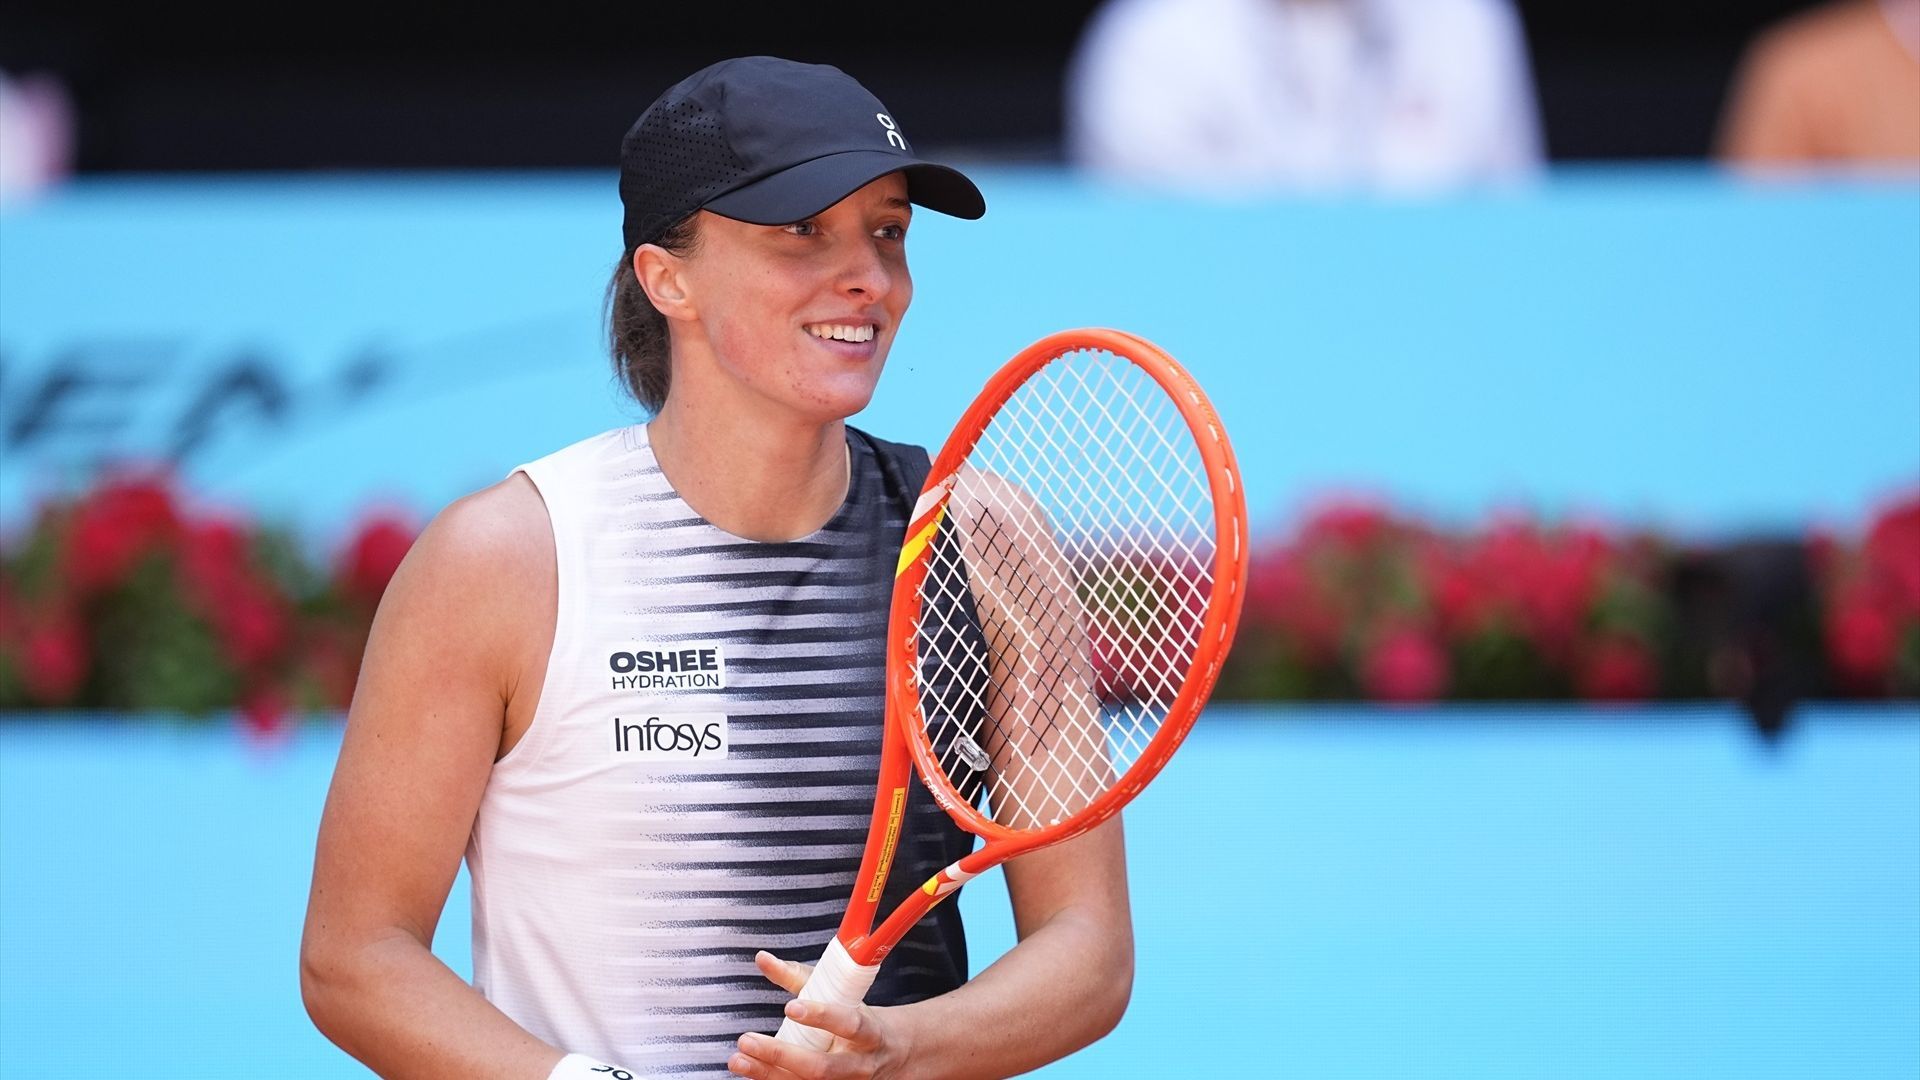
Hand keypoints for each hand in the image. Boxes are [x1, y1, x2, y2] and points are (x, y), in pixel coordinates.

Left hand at [727, 951, 914, 1079]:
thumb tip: (762, 959)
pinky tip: (752, 1071)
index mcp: (869, 1033)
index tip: (791, 1006)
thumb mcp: (845, 997)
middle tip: (747, 1040)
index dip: (822, 1016)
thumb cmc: (863, 1021)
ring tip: (738, 1059)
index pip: (849, 1024)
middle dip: (782, 1055)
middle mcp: (859, 1065)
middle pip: (822, 1067)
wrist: (895, 1057)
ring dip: (768, 1074)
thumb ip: (802, 978)